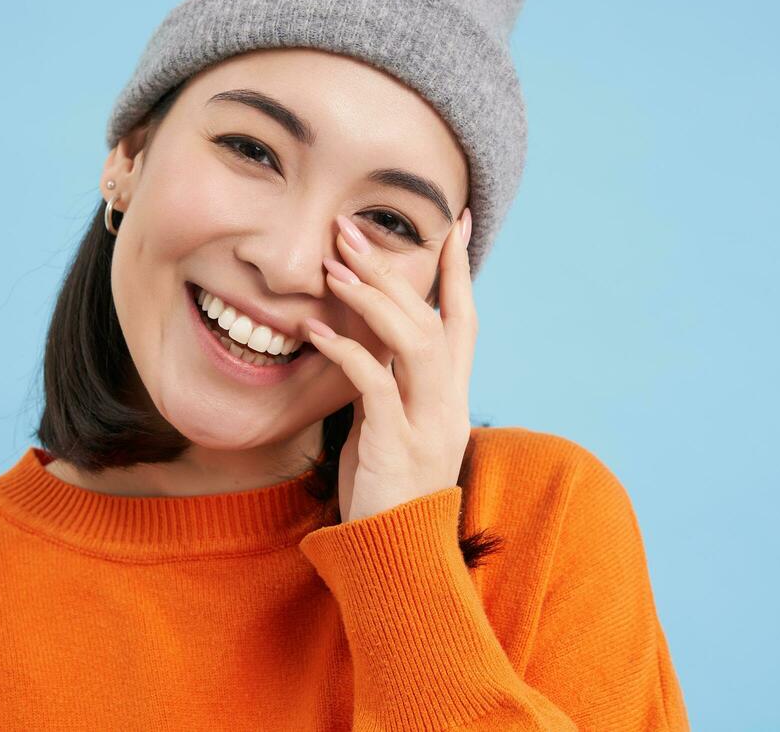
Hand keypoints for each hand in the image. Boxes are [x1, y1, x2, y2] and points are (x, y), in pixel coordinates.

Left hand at [304, 208, 476, 523]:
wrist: (395, 557)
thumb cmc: (384, 489)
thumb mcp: (388, 424)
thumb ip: (386, 380)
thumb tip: (362, 335)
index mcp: (451, 395)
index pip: (463, 319)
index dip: (459, 270)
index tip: (455, 222)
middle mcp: (448, 403)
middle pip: (433, 318)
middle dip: (395, 268)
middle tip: (352, 228)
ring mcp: (427, 423)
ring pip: (417, 342)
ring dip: (375, 299)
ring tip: (333, 265)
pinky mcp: (396, 444)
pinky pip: (376, 384)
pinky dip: (348, 350)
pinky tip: (316, 329)